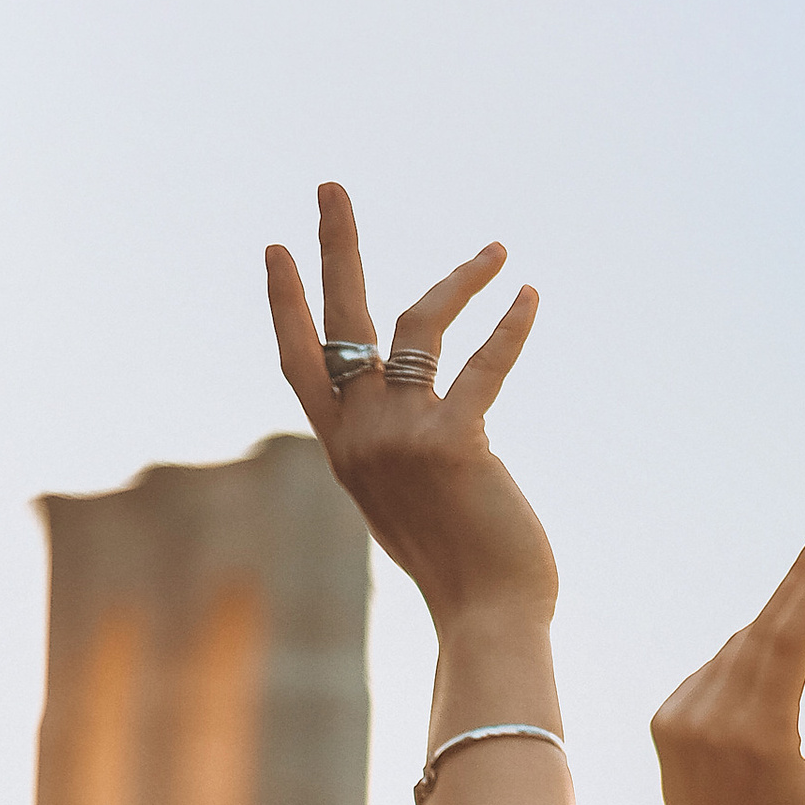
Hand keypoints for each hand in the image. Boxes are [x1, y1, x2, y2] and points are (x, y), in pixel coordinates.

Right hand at [268, 184, 556, 637]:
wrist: (487, 618)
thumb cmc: (462, 572)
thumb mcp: (409, 510)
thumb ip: (396, 462)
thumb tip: (417, 432)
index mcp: (345, 454)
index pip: (302, 366)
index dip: (287, 306)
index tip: (277, 250)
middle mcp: (362, 439)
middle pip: (340, 323)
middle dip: (335, 248)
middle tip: (331, 186)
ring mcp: (402, 438)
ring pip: (417, 325)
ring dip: (459, 279)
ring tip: (497, 251)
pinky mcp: (454, 443)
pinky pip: (483, 364)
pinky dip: (509, 326)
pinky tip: (527, 295)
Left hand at [649, 524, 804, 804]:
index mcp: (763, 737)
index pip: (790, 641)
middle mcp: (715, 720)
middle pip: (761, 627)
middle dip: (798, 577)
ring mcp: (682, 717)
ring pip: (737, 646)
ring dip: (775, 623)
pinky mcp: (665, 719)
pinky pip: (714, 669)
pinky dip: (744, 660)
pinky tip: (766, 683)